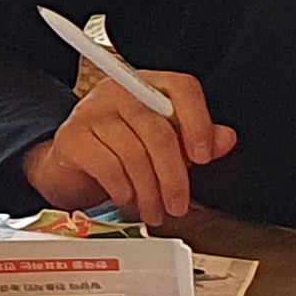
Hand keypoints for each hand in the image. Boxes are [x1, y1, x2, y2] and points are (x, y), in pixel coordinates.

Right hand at [24, 72, 234, 220]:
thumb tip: (226, 139)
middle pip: (157, 129)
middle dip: (173, 175)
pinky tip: (128, 199)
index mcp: (147, 84)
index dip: (198, 122)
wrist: (69, 164)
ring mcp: (91, 112)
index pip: (181, 88)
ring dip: (149, 191)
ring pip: (133, 153)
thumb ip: (196, 140)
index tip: (203, 156)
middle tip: (179, 205)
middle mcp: (118, 91)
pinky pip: (107, 167)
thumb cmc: (120, 151)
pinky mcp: (72, 138)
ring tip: (155, 211)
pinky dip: (123, 190)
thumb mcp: (164, 145)